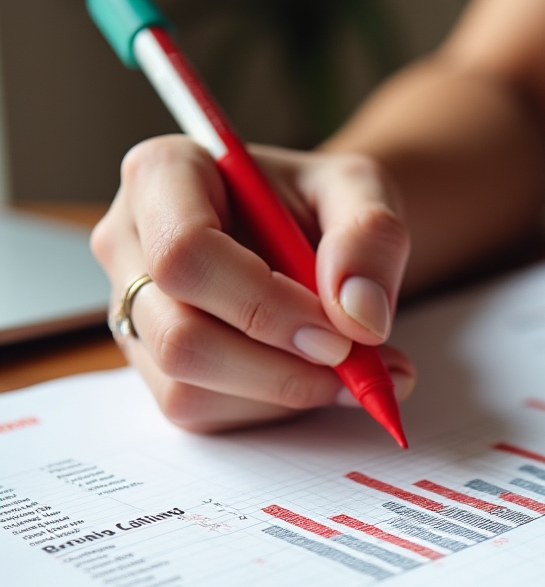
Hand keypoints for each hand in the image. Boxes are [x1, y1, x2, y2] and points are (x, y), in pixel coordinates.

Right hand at [91, 137, 414, 431]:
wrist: (325, 238)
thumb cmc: (329, 205)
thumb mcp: (366, 191)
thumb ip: (370, 237)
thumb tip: (359, 316)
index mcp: (164, 174)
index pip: (184, 251)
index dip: (264, 304)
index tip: (339, 331)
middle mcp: (131, 244)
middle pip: (179, 335)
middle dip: (279, 366)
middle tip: (355, 360)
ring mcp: (136, 311)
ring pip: (188, 386)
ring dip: (284, 393)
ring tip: (357, 371)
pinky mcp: (157, 366)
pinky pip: (202, 412)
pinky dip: (274, 409)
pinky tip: (321, 380)